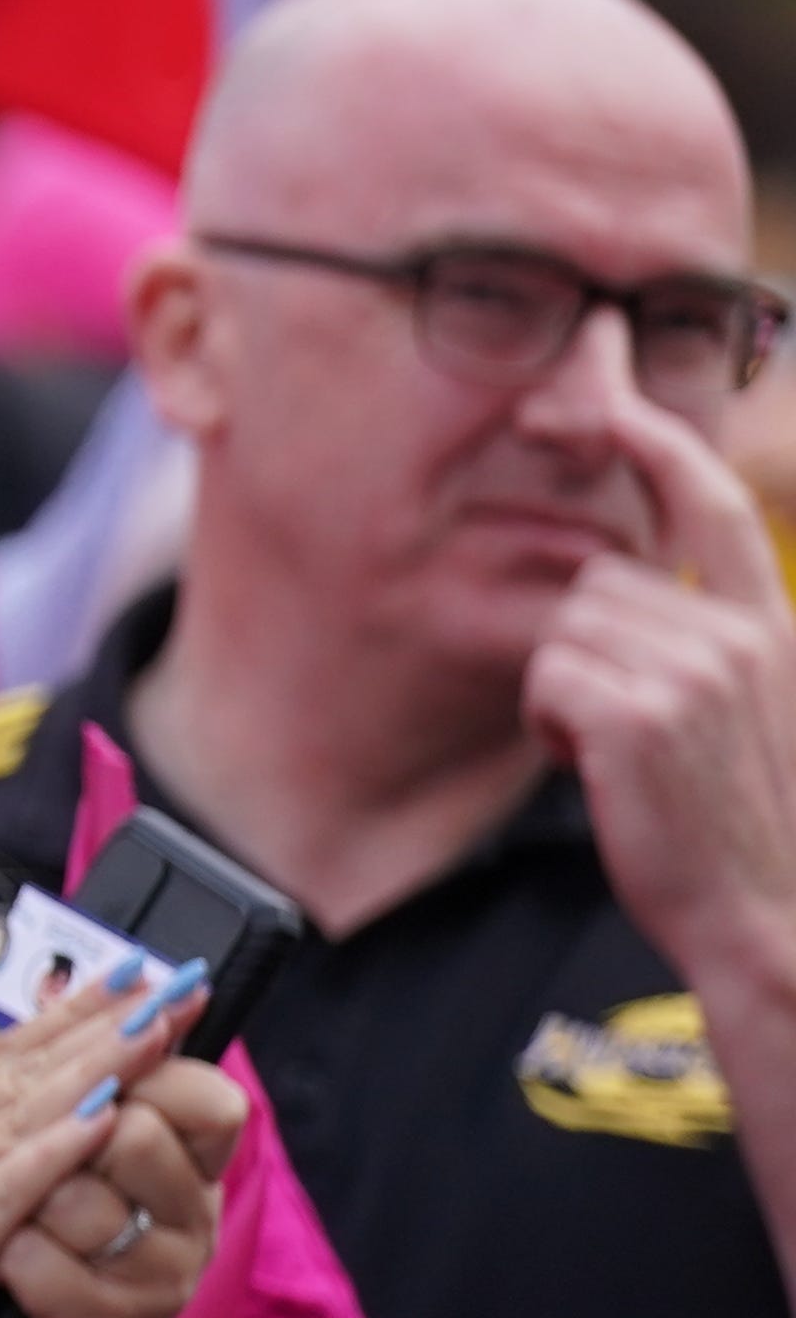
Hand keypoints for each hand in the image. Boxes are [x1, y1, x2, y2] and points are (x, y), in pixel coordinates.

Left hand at [0, 1056, 237, 1317]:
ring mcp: (153, 1279)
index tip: (106, 1054)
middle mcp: (187, 1224)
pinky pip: (37, 1259)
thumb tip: (53, 980)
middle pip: (136, 1130)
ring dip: (18, 1207)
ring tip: (4, 1230)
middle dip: (66, 1138)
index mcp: (183, 1178)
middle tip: (34, 1167)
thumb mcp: (59, 1174)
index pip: (206, 1097)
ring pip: (76, 1192)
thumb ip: (62, 1084)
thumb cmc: (40, 1272)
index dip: (149, 1067)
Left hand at [528, 386, 795, 1007]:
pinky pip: (545, 677)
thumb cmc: (733, 821)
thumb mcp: (743, 713)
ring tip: (620, 753)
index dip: (662, 446)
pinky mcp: (641, 711)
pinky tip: (599, 770)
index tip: (616, 403)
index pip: (715, 509)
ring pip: (562, 629)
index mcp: (771, 628)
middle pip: (596, 585)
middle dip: (582, 651)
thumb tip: (623, 589)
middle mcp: (740, 635)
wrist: (765, 915)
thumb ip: (705, 645)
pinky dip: (549, 726)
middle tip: (625, 730)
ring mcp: (694, 671)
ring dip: (564, 693)